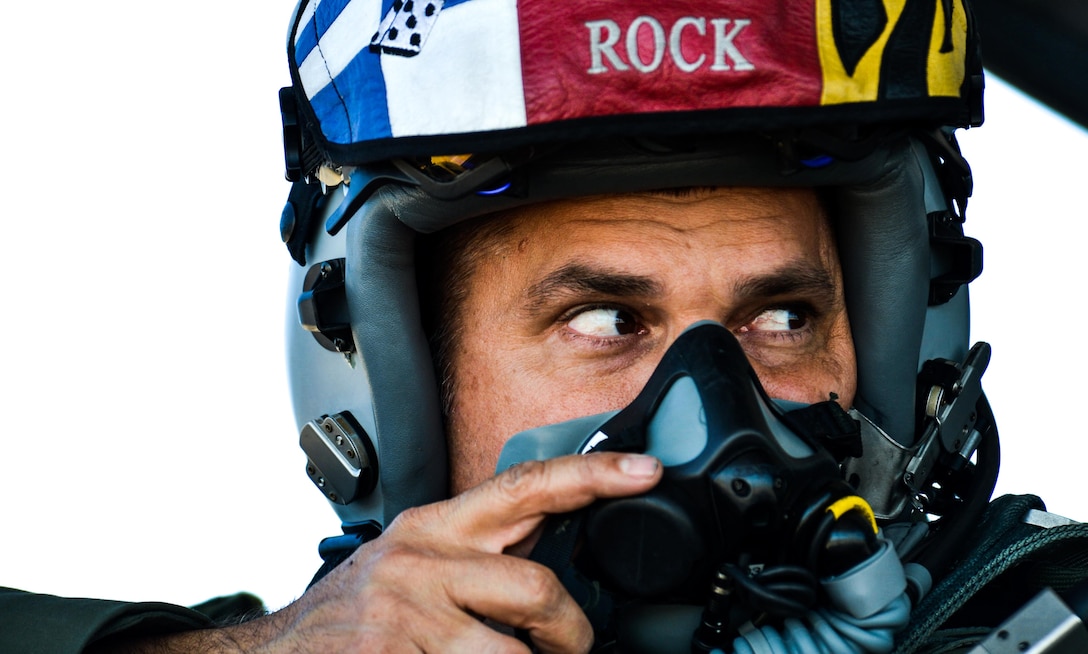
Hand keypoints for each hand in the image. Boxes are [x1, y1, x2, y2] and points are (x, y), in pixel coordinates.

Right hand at [114, 452, 660, 652]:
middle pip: (537, 588)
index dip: (592, 475)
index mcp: (435, 526)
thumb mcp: (418, 563)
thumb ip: (479, 553)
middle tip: (568, 647)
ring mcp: (406, 616)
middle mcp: (421, 561)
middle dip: (569, 632)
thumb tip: (552, 557)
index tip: (647, 471)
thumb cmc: (363, 613)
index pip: (525, 485)